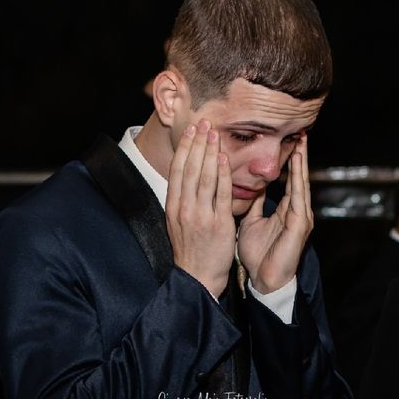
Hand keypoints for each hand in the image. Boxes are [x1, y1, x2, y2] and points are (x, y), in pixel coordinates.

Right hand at [165, 119, 235, 296]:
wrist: (198, 276)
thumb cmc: (191, 249)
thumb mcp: (178, 221)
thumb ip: (183, 199)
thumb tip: (188, 175)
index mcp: (174, 206)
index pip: (178, 170)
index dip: (184, 148)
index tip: (191, 131)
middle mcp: (184, 208)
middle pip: (190, 168)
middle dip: (197, 143)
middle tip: (204, 122)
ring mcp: (200, 215)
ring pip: (204, 177)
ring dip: (210, 152)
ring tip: (214, 133)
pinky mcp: (218, 223)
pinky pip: (221, 193)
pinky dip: (223, 174)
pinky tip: (225, 158)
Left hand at [237, 134, 313, 293]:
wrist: (264, 280)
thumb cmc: (259, 254)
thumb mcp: (253, 221)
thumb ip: (254, 203)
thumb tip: (250, 185)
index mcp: (286, 210)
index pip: (289, 180)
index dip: (289, 161)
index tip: (289, 141)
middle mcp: (297, 211)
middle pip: (299, 178)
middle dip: (300, 156)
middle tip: (301, 133)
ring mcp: (301, 217)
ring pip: (302, 184)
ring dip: (302, 164)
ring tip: (302, 144)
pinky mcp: (300, 225)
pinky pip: (299, 198)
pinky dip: (297, 181)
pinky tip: (297, 167)